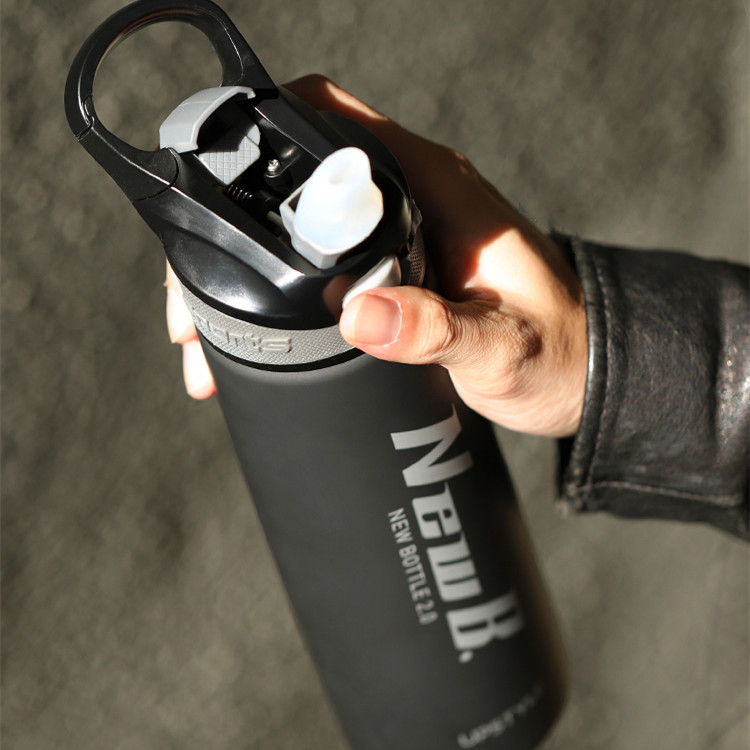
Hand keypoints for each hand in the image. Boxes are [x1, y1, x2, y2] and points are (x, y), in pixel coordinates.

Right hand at [166, 76, 587, 437]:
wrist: (579, 375)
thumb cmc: (558, 353)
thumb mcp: (500, 347)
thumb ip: (437, 330)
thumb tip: (360, 315)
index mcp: (434, 185)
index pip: (328, 120)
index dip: (258, 138)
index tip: (209, 192)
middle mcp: (408, 196)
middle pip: (292, 174)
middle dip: (228, 225)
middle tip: (193, 302)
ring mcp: (397, 231)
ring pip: (296, 221)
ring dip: (245, 269)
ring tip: (206, 336)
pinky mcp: (392, 267)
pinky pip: (317, 258)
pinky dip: (277, 290)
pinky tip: (255, 335)